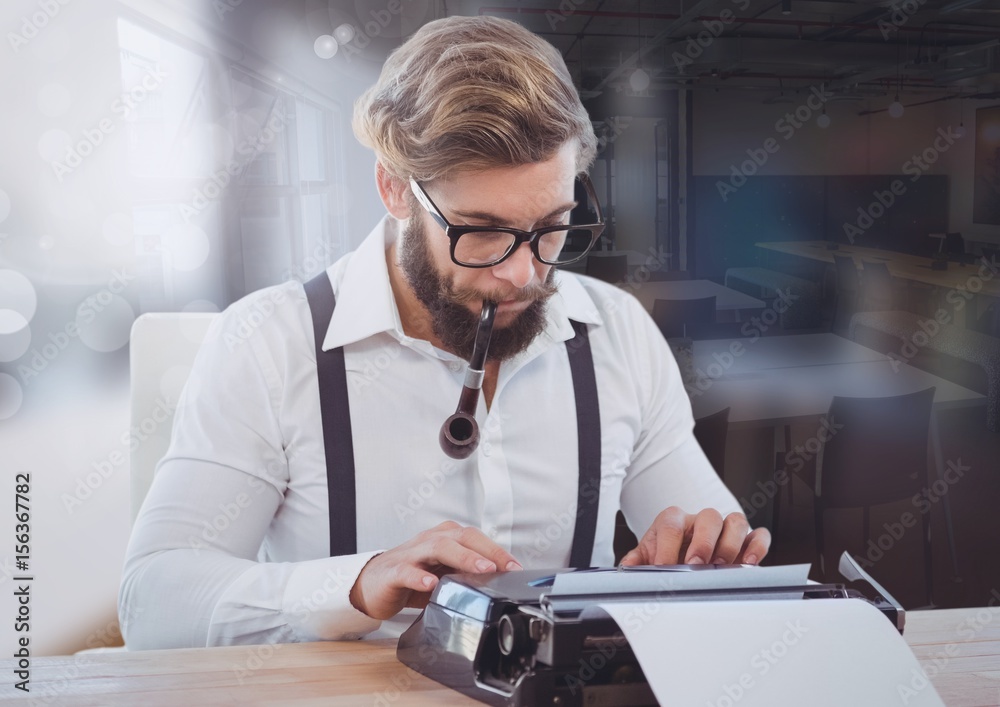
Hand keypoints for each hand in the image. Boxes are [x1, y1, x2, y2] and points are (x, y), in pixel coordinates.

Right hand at [349, 521, 522, 619]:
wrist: (372, 585)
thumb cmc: (412, 577)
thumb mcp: (443, 575)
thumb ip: (466, 575)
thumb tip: (499, 583)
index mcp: (444, 538)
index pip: (475, 538)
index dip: (497, 550)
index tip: (515, 567)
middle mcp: (429, 541)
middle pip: (461, 537)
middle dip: (485, 551)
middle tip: (503, 566)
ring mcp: (411, 554)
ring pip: (438, 547)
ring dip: (462, 557)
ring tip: (481, 570)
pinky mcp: (394, 572)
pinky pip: (407, 571)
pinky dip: (420, 577)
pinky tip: (431, 584)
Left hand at [619, 507, 770, 566]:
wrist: (681, 557)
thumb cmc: (665, 554)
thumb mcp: (646, 557)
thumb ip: (635, 561)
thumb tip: (626, 568)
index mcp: (673, 520)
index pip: (671, 524)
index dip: (667, 545)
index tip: (664, 567)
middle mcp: (700, 521)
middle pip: (709, 517)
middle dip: (703, 542)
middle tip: (696, 565)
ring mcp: (724, 529)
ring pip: (735, 521)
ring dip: (730, 543)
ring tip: (722, 566)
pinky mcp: (745, 541)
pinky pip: (758, 535)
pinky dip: (757, 546)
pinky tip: (748, 563)